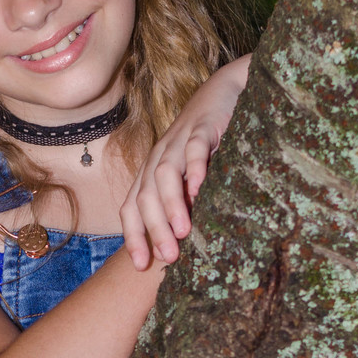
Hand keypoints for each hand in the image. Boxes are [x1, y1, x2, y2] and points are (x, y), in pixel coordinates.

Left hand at [119, 53, 252, 269]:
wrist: (225, 91)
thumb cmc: (208, 141)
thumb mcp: (192, 175)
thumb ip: (185, 203)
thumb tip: (183, 244)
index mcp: (152, 172)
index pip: (132, 207)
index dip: (134, 237)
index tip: (141, 266)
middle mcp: (159, 157)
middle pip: (145, 196)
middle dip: (154, 229)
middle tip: (168, 258)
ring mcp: (179, 140)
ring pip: (164, 174)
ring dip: (171, 205)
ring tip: (184, 232)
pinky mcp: (202, 126)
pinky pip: (194, 148)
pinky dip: (195, 167)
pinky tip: (200, 188)